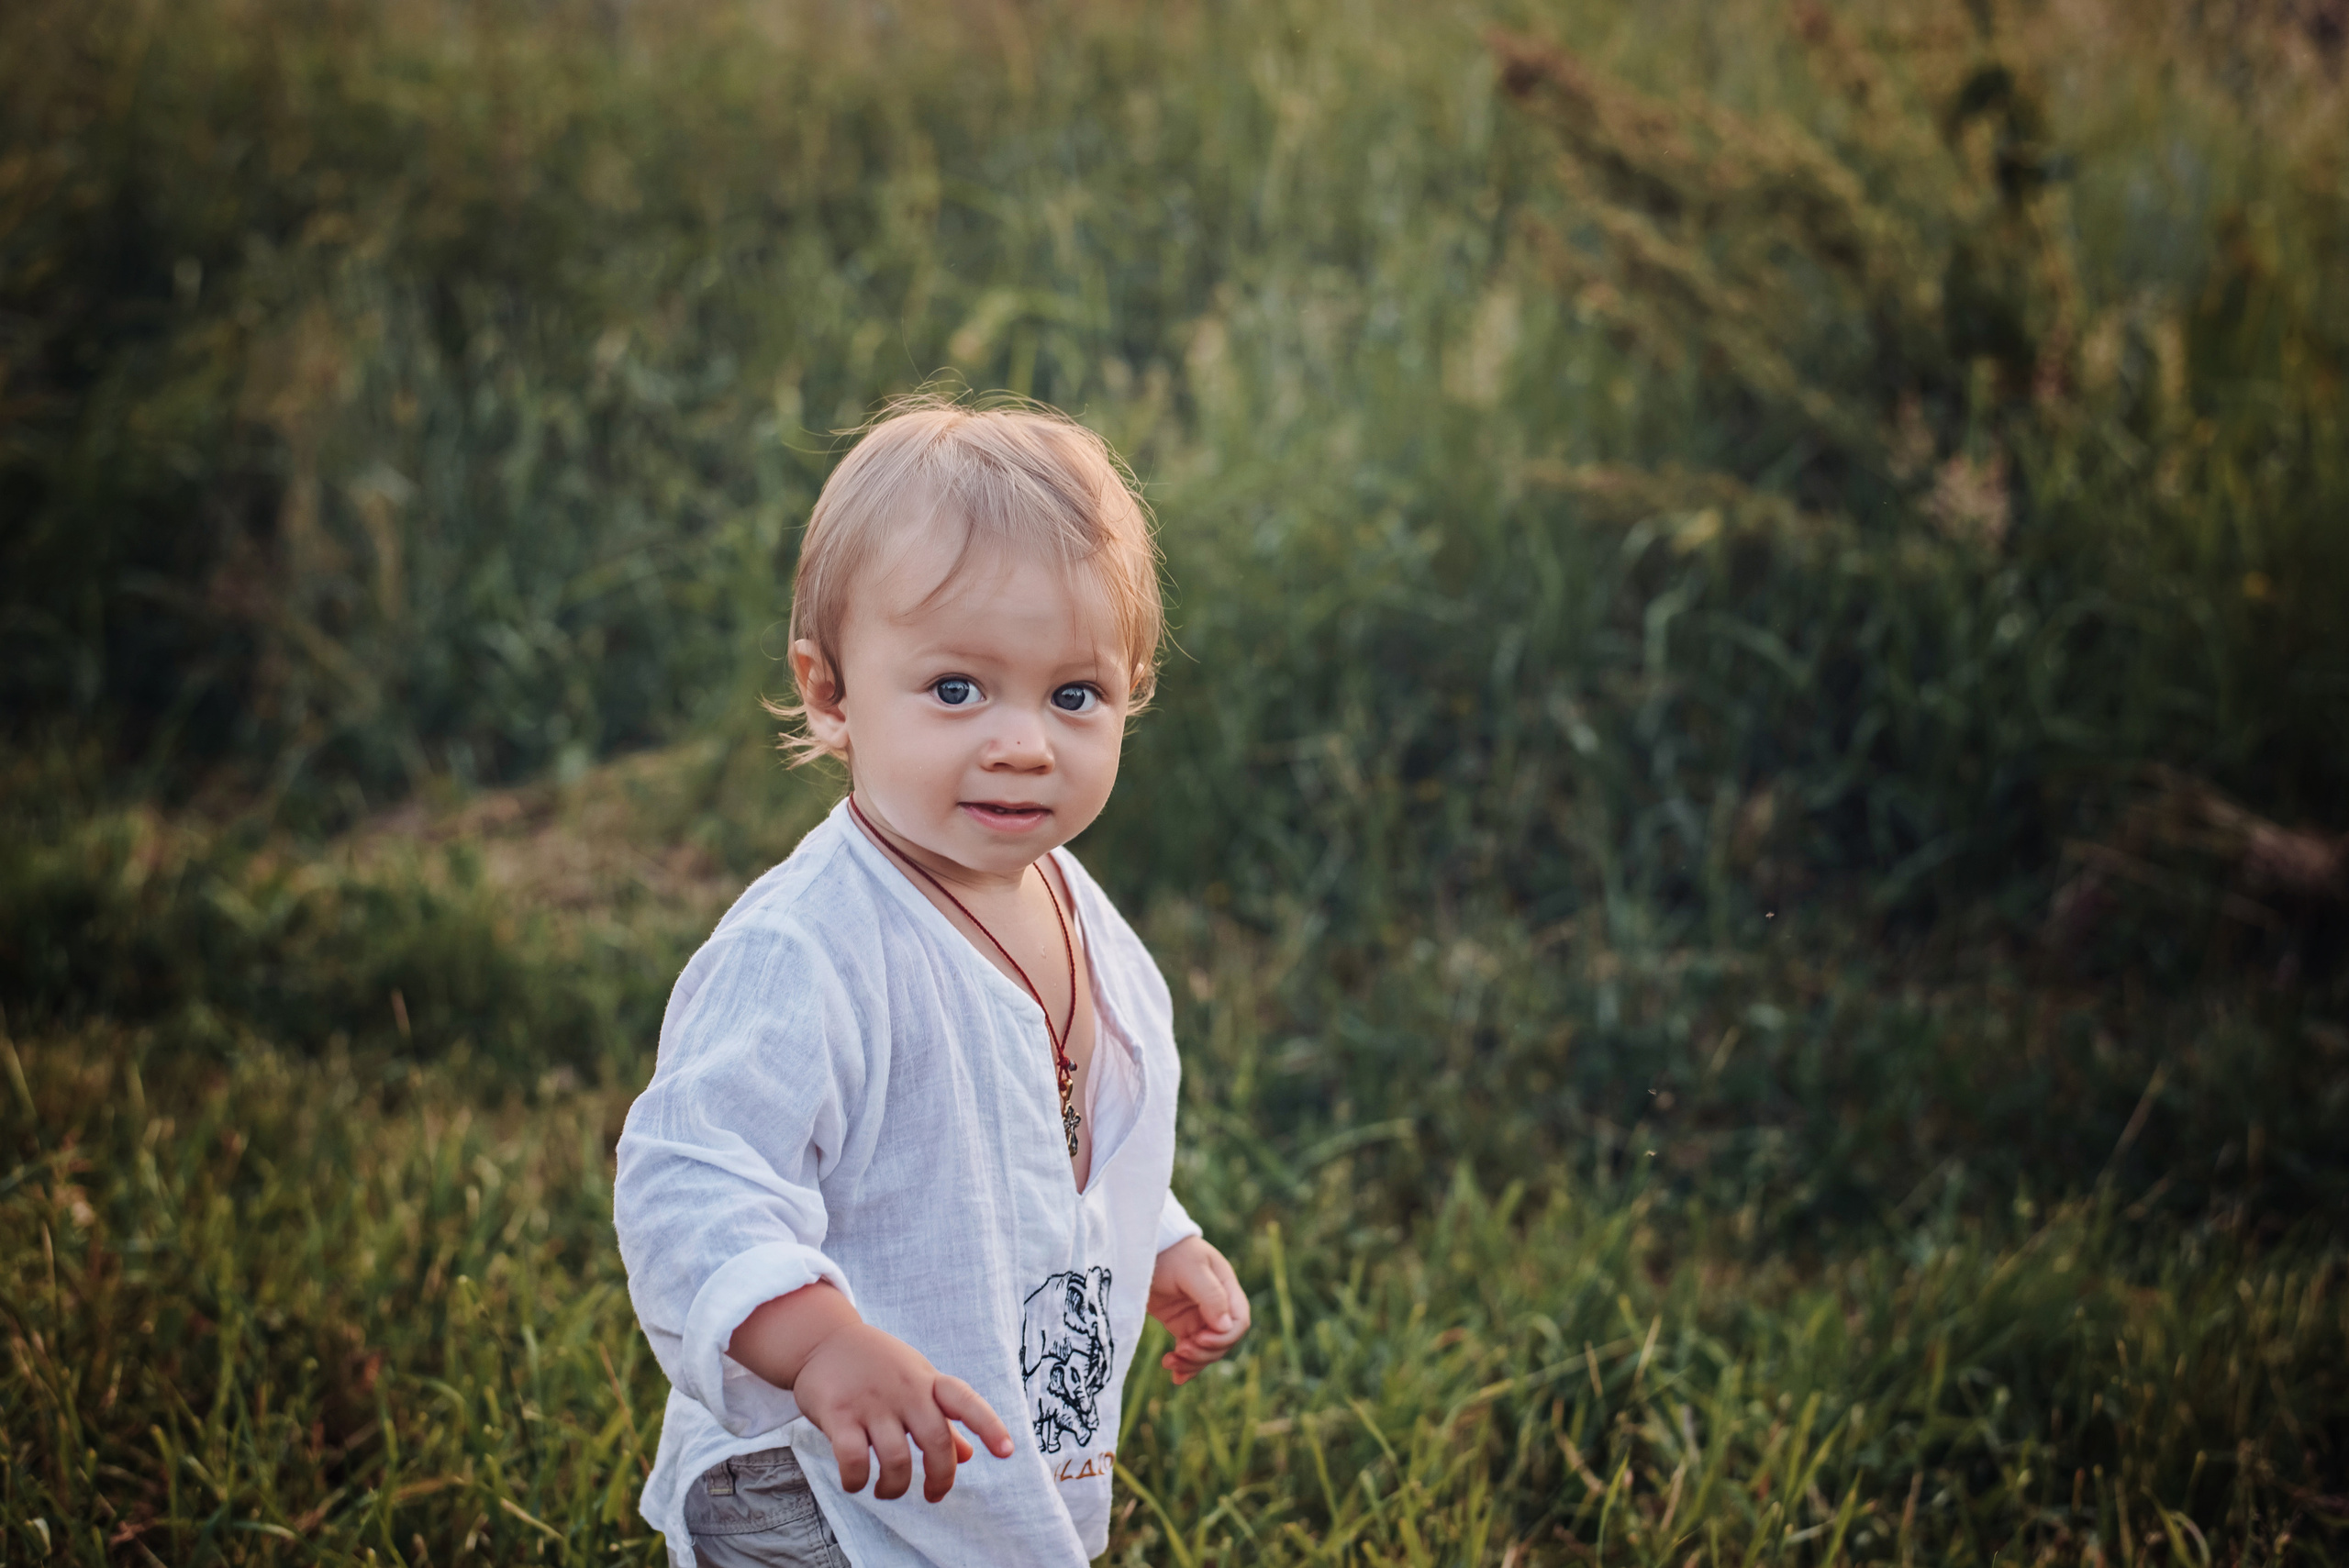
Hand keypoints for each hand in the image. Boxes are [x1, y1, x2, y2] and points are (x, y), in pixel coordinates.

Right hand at [789, 1322, 1015, 1501]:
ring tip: (887, 1490)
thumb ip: (941, 1419)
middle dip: (940, 1478)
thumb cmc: (878, 1366)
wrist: (823, 1340)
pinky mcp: (838, 1414)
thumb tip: (969, 1455)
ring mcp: (871, 1402)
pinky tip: (855, 1482)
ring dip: (894, 1488)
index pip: (966, 1402)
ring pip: (896, 1460)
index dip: (990, 1427)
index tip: (1007, 1452)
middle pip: (936, 1442)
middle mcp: (905, 1390)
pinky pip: (853, 1460)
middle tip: (933, 1494)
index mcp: (928, 1382)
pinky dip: (856, 1481)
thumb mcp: (917, 1382)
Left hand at [1146, 1236, 1249, 1385]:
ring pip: (1206, 1351)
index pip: (1238, 1322)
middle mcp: (1217, 1306)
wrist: (1143, 1248)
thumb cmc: (1170, 1252)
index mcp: (1227, 1289)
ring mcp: (1199, 1317)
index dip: (1223, 1337)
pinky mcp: (1181, 1325)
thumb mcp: (1191, 1269)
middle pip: (1223, 1342)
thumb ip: (1210, 1295)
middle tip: (1181, 1350)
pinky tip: (1175, 1377)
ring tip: (1170, 1362)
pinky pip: (1190, 1352)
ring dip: (1192, 1362)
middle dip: (1204, 1352)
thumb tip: (1226, 1327)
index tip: (1199, 1339)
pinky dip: (1185, 1366)